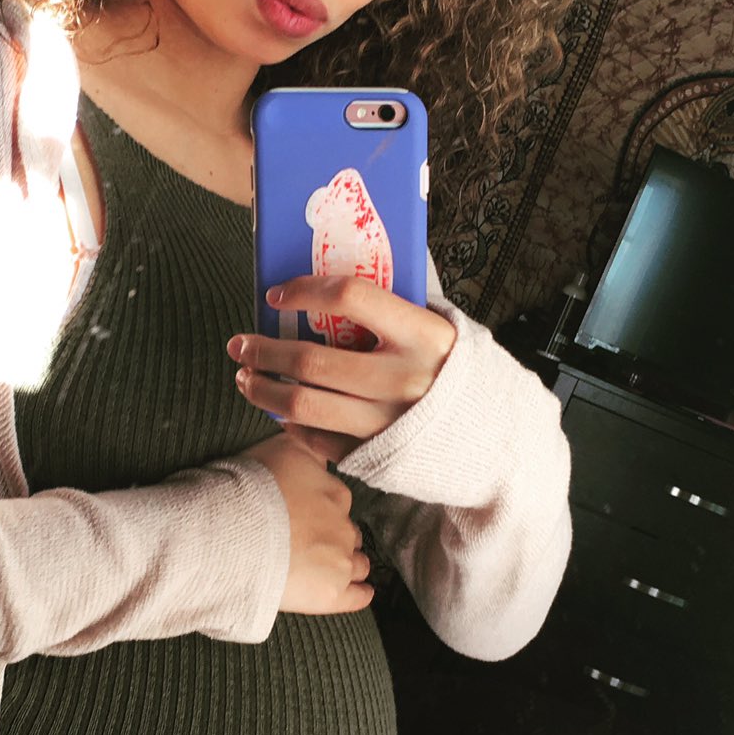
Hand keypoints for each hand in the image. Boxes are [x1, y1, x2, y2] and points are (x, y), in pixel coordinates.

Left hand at [228, 277, 455, 464]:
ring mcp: (387, 421)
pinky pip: (317, 440)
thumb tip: (330, 280)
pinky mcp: (376, 454)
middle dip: (264, 351)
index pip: (352, 296)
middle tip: (240, 344)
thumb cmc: (454, 372)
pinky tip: (280, 413)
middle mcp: (403, 378)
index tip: (276, 296)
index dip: (306, 291)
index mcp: (422, 334)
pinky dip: (290, 426)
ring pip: (304, 406)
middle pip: (312, 360)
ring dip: (263, 391)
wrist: (493, 437)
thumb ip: (393, 309)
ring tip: (245, 378)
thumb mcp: (440, 330)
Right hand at [245, 433, 373, 615]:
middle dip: (334, 537)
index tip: (305, 514)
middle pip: (348, 531)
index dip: (322, 508)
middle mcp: (343, 524)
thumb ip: (304, 444)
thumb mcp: (280, 448)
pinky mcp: (333, 594)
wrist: (229, 533)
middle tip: (306, 542)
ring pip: (358, 563)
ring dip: (348, 564)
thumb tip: (311, 432)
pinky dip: (360, 594)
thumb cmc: (246, 489)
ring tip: (326, 569)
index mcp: (333, 491)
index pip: (338, 501)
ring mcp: (341, 561)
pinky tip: (358, 593)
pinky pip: (360, 596)